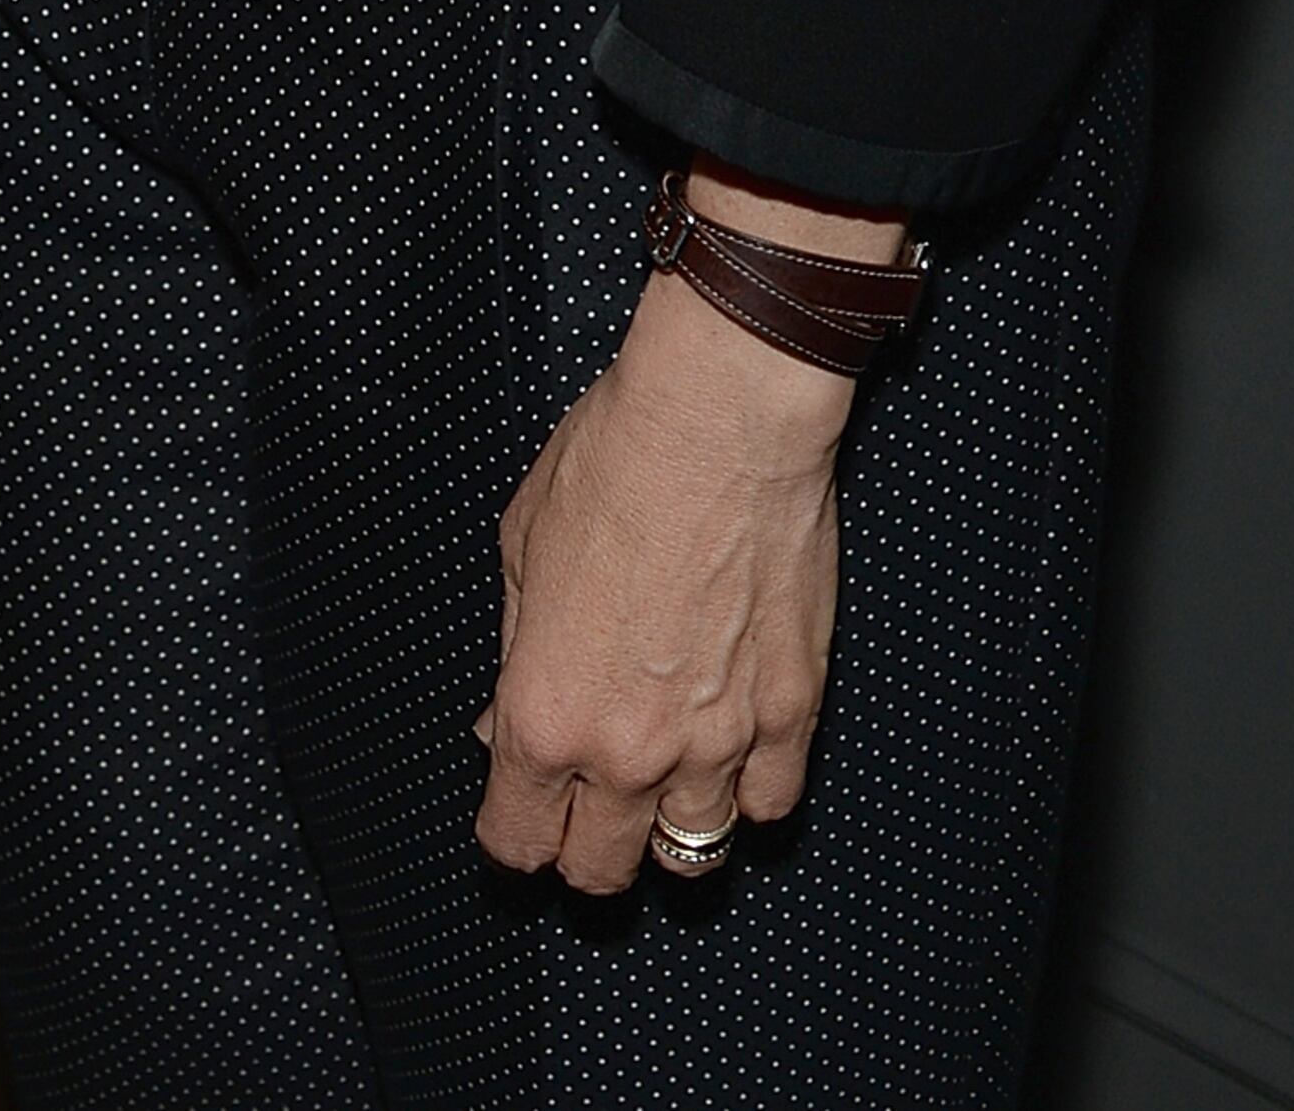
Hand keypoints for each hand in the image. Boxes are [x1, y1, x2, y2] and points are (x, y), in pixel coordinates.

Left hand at [471, 177, 900, 889]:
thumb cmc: (608, 463)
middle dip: (583, 849)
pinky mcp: (791, 715)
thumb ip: (514, 654)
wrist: (716, 422)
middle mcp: (627, 751)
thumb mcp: (520, 550)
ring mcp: (717, 743)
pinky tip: (733, 752)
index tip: (517, 816)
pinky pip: (770, 804)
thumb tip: (503, 727)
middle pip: (600, 871)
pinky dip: (749, 792)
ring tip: (663, 780)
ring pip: (691, 855)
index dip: (512, 834)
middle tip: (584, 807)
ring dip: (668, 826)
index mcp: (544, 712)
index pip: (518, 839)